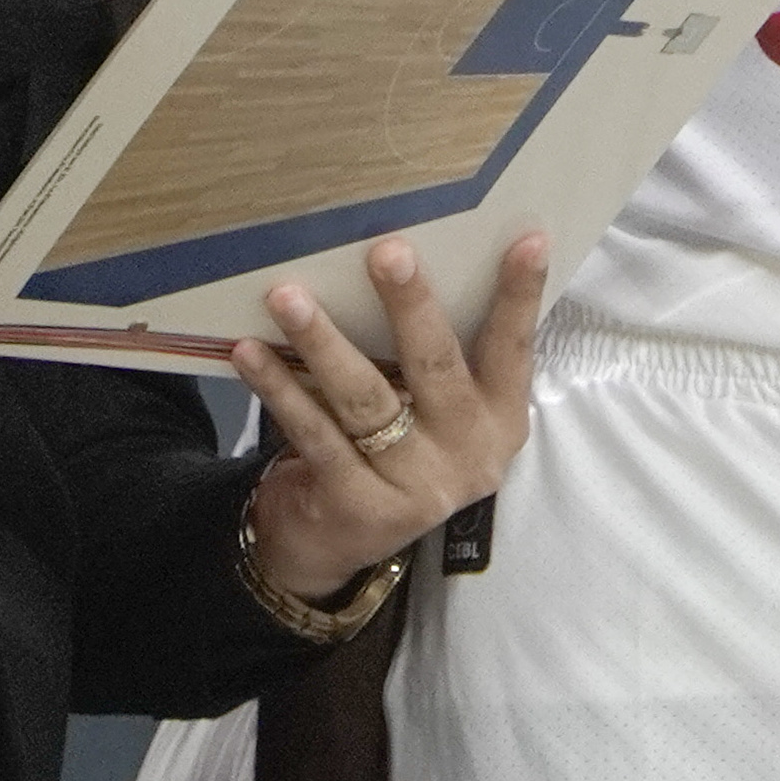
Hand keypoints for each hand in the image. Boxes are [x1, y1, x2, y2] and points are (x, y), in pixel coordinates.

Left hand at [234, 230, 549, 601]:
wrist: (336, 541)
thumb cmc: (393, 444)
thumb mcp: (433, 409)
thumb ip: (435, 354)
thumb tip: (403, 257)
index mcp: (500, 419)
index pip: (512, 349)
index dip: (520, 296)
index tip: (529, 239)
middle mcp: (468, 455)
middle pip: (435, 367)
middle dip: (410, 305)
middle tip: (387, 251)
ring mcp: (414, 486)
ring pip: (364, 399)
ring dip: (322, 341)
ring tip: (287, 296)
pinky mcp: (357, 505)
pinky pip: (314, 432)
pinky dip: (278, 388)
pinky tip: (250, 352)